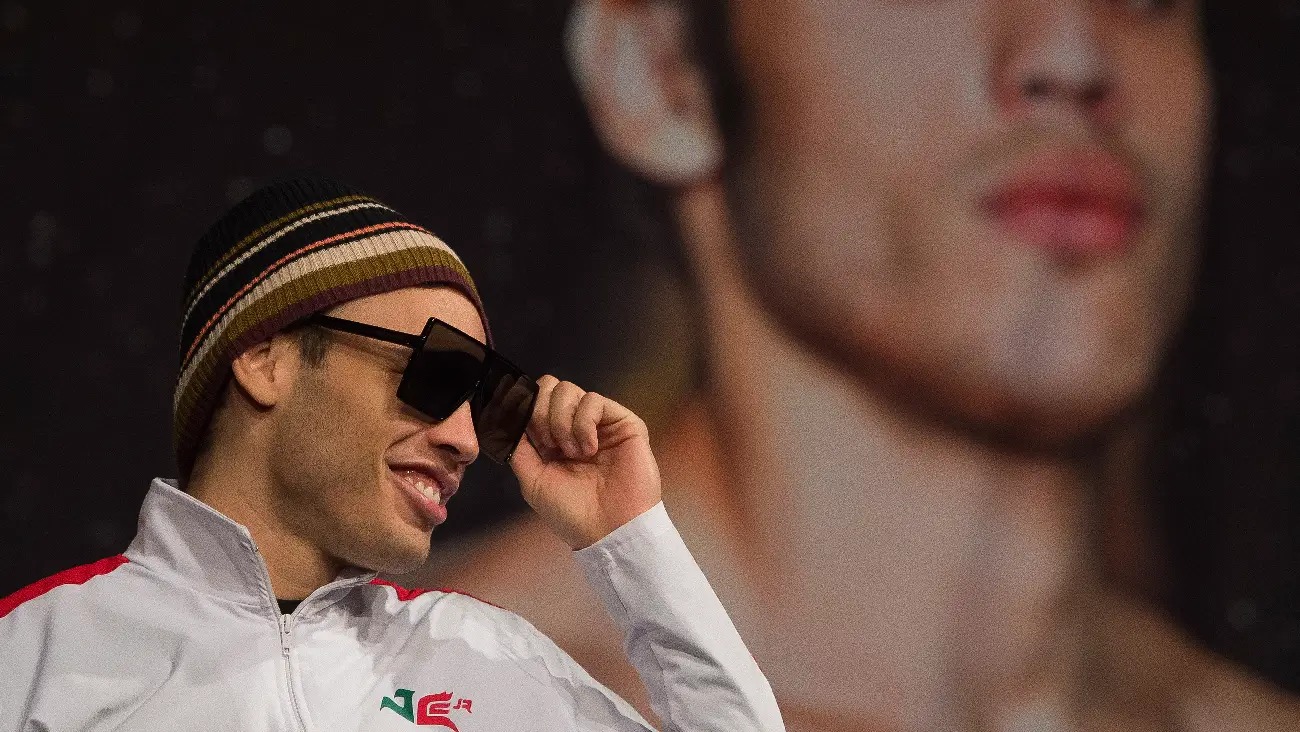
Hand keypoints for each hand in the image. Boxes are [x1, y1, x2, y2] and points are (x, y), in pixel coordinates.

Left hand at [507, 375, 662, 549]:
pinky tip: (589, 449)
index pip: (534, 399)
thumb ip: (517, 447)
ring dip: (562, 422)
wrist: (608, 529)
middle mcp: (574, 424)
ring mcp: (599, 422)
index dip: (524, 410)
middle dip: (541, 413)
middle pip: (550, 387)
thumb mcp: (532, 480)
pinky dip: (584, 423)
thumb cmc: (570, 511)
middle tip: (549, 445)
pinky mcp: (623, 421)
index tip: (526, 434)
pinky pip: (594, 400)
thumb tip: (505, 418)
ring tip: (573, 453)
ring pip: (568, 390)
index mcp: (552, 437)